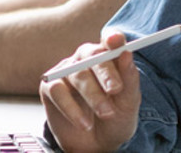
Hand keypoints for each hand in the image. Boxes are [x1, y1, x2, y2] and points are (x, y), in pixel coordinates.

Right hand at [40, 31, 140, 151]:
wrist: (97, 143)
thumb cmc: (115, 117)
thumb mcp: (129, 102)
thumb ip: (129, 78)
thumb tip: (127, 54)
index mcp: (108, 56)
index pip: (110, 40)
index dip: (113, 39)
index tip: (116, 41)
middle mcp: (85, 58)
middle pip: (92, 55)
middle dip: (106, 73)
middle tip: (115, 89)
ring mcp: (67, 71)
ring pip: (77, 74)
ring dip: (93, 96)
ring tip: (105, 114)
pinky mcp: (50, 87)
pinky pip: (58, 92)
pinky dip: (72, 109)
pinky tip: (85, 123)